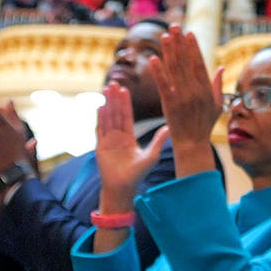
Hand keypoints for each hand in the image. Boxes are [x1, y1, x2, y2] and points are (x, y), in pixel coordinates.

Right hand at [95, 82, 169, 213]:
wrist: (123, 188)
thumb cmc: (138, 174)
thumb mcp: (152, 155)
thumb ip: (159, 140)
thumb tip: (170, 127)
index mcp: (128, 138)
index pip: (126, 116)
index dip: (125, 103)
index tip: (125, 89)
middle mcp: (117, 138)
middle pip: (115, 114)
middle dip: (114, 99)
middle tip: (114, 82)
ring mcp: (107, 141)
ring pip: (107, 118)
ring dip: (106, 104)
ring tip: (106, 89)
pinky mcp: (100, 147)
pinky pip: (100, 129)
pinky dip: (100, 118)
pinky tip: (100, 106)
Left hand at [148, 26, 223, 176]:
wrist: (192, 144)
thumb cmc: (204, 124)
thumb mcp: (216, 104)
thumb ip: (216, 84)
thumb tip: (221, 66)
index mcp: (206, 89)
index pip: (199, 63)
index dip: (193, 47)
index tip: (189, 33)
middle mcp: (195, 90)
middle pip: (186, 62)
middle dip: (179, 42)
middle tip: (174, 26)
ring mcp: (182, 97)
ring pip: (175, 69)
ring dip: (169, 51)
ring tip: (164, 35)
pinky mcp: (170, 104)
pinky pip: (163, 84)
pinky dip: (158, 71)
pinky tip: (153, 58)